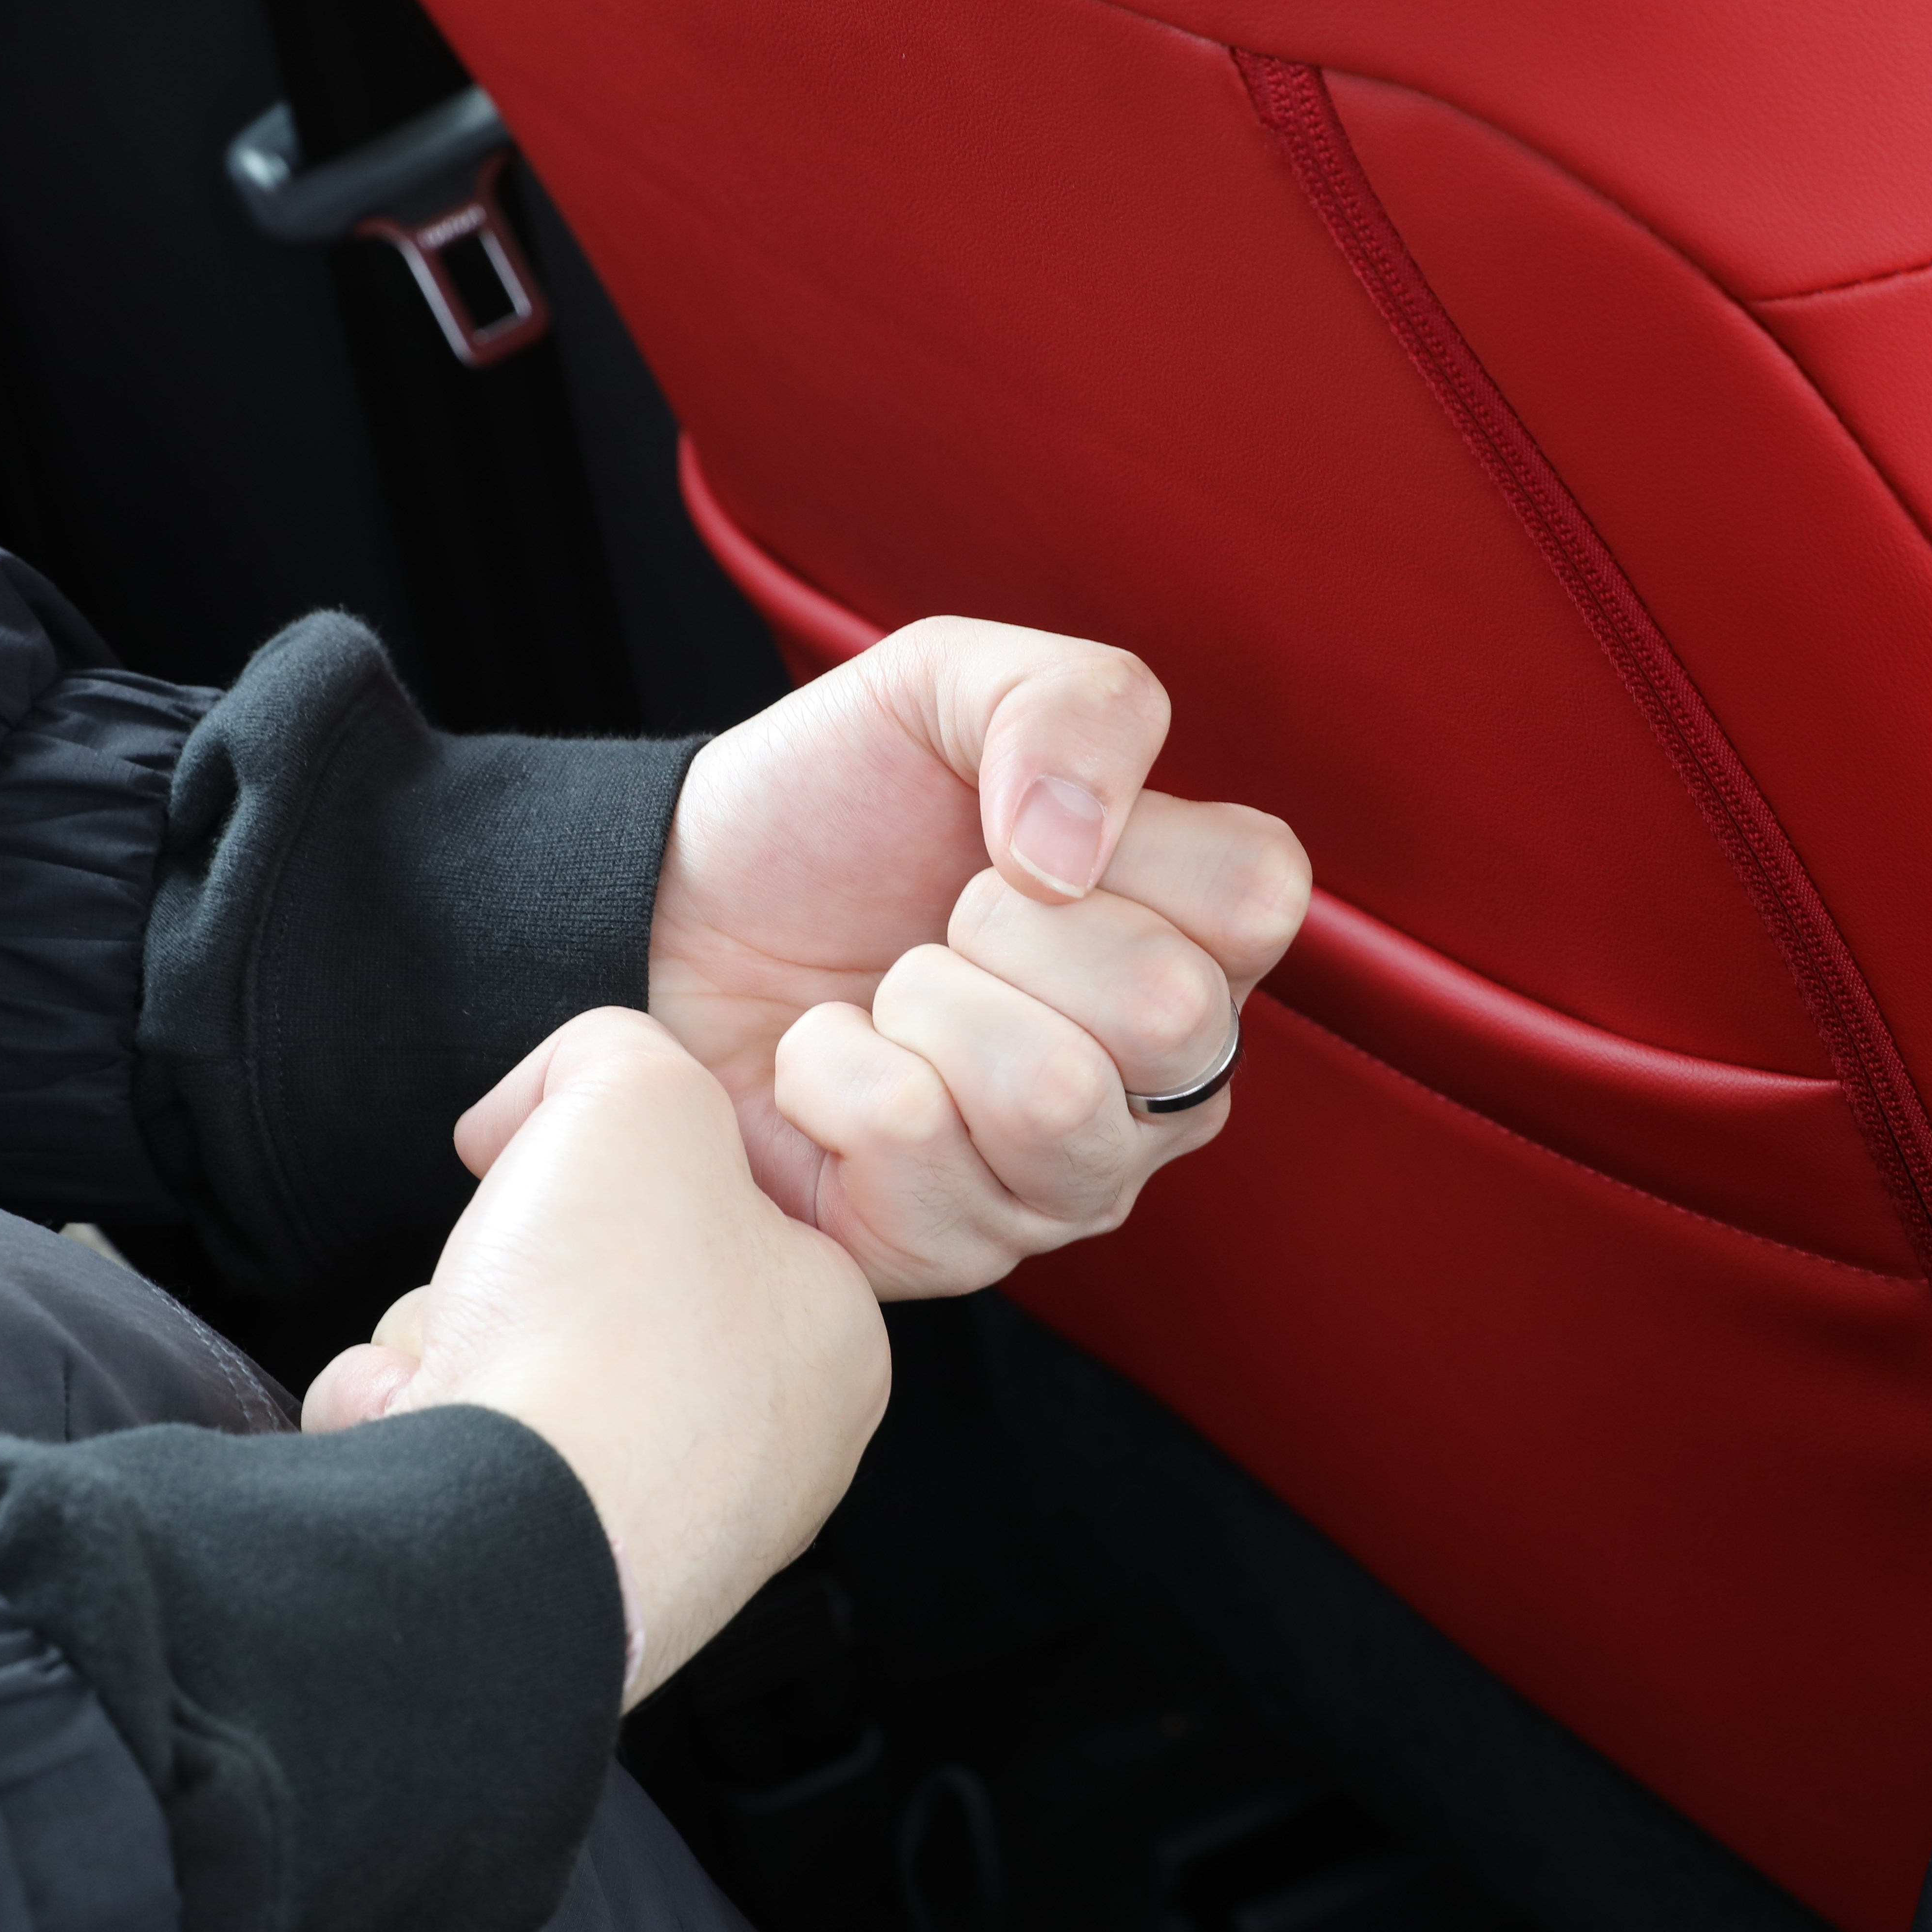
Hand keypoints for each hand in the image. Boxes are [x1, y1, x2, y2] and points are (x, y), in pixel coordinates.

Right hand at [303, 1008, 886, 1706]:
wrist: (499, 1529)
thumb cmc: (601, 1326)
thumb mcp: (634, 1093)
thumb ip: (609, 1051)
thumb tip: (550, 1098)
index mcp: (829, 1337)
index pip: (717, 1203)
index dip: (616, 1164)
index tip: (570, 1174)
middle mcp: (765, 1446)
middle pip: (600, 1288)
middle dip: (515, 1263)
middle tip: (511, 1272)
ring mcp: (665, 1528)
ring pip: (520, 1368)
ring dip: (451, 1337)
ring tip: (464, 1363)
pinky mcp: (556, 1578)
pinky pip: (464, 1460)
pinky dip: (417, 1426)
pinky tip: (423, 1431)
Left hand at [650, 618, 1310, 1299]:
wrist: (675, 903)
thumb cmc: (832, 806)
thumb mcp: (946, 683)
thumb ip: (1067, 703)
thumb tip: (1075, 851)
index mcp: (1196, 939)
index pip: (1255, 895)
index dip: (1127, 843)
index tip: (1021, 837)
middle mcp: (1163, 1081)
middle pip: (1171, 1013)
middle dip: (1008, 929)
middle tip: (942, 918)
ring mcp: (1071, 1180)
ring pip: (1054, 1100)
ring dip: (926, 1007)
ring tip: (888, 992)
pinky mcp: (955, 1247)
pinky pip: (916, 1150)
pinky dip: (833, 1075)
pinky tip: (831, 1064)